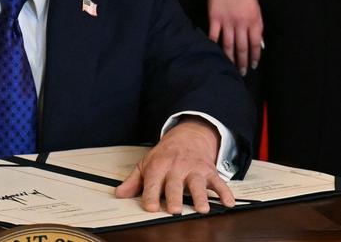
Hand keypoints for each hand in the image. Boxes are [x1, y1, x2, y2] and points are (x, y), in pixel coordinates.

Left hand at [115, 117, 234, 213]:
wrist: (187, 137)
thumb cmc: (165, 155)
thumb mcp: (146, 164)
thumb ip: (133, 181)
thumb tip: (119, 194)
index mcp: (158, 167)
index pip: (152, 183)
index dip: (150, 196)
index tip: (150, 208)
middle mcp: (176, 168)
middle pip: (175, 184)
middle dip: (175, 197)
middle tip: (175, 210)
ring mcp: (194, 169)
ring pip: (197, 183)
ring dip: (200, 196)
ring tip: (202, 209)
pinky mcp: (209, 171)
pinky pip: (219, 182)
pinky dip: (225, 192)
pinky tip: (228, 202)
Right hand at [208, 0, 263, 74]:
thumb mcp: (256, 8)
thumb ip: (257, 25)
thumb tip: (259, 43)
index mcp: (254, 20)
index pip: (255, 43)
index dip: (254, 56)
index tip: (253, 65)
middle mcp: (241, 23)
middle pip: (242, 47)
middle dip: (242, 61)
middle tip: (241, 72)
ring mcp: (227, 22)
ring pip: (228, 44)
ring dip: (230, 57)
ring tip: (230, 66)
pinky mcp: (214, 19)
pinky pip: (214, 36)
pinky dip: (214, 45)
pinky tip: (214, 53)